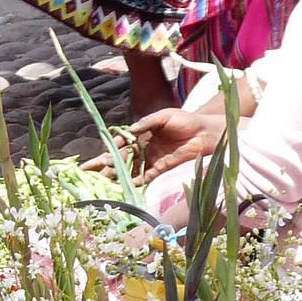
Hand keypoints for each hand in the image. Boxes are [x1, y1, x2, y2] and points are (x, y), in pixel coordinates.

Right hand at [107, 107, 226, 181]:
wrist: (205, 133)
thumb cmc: (185, 120)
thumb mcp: (164, 116)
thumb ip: (147, 122)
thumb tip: (131, 130)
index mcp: (141, 135)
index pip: (121, 142)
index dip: (111, 148)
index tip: (103, 153)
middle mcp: (143, 148)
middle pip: (121, 157)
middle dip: (107, 163)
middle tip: (96, 169)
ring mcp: (151, 159)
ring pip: (130, 168)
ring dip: (118, 173)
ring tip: (106, 179)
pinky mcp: (161, 168)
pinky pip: (146, 176)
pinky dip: (137, 181)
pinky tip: (128, 184)